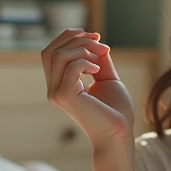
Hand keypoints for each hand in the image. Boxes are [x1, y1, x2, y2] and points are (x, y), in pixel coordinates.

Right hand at [41, 28, 135, 151]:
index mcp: (60, 85)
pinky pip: (71, 67)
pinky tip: (98, 72)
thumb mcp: (106, 78)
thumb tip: (93, 40)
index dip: (70, 37)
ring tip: (101, 60)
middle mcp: (53, 89)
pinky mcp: (65, 96)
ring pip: (58, 56)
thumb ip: (98, 59)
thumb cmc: (116, 111)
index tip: (95, 36)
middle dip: (76, 40)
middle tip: (101, 45)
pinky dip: (87, 62)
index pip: (51, 52)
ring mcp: (56, 93)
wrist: (119, 134)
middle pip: (50, 51)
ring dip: (83, 50)